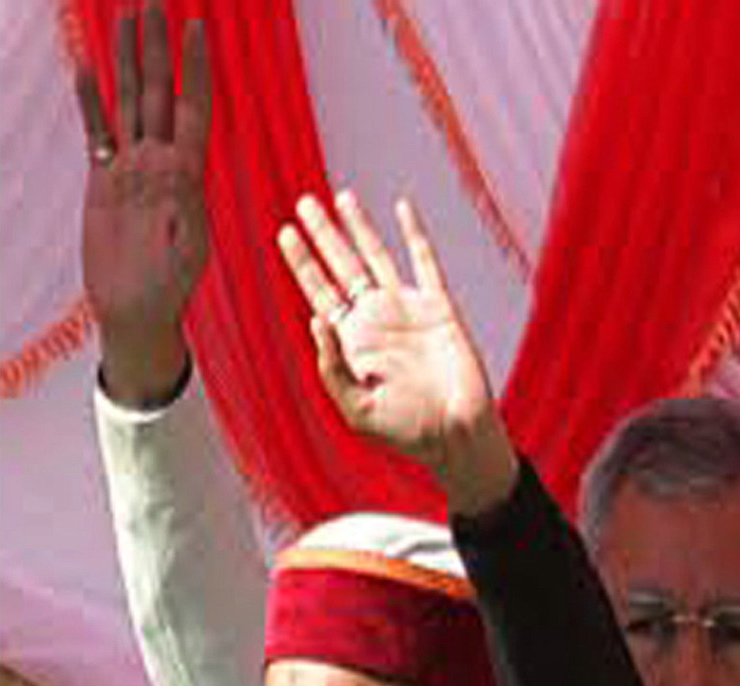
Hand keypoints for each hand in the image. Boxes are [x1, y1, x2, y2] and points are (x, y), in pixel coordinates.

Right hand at [75, 5, 213, 406]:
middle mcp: (159, 160)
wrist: (137, 312)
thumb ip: (183, 210)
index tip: (198, 26)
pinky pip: (97, 133)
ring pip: (129, 101)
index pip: (193, 105)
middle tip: (154, 3)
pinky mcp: (103, 182)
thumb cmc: (169, 289)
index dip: (196, 66)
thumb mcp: (187, 252)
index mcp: (187, 172)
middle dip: (157, 46)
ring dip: (127, 60)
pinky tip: (86, 70)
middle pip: (158, 90)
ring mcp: (131, 168)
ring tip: (125, 18)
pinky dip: (90, 102)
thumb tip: (178, 175)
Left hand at [275, 191, 513, 513]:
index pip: (320, 292)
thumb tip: (316, 320)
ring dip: (359, 227)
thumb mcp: (356, 409)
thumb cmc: (404, 431)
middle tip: (303, 203)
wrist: (456, 435)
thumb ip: (332, 368)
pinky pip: (425, 263)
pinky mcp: (439, 308)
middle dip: (323, 234)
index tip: (284, 232)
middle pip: (342, 265)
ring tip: (340, 197)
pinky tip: (401, 208)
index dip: (302, 263)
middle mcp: (375, 318)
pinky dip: (413, 235)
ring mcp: (406, 309)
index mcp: (351, 341)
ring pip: (377, 256)